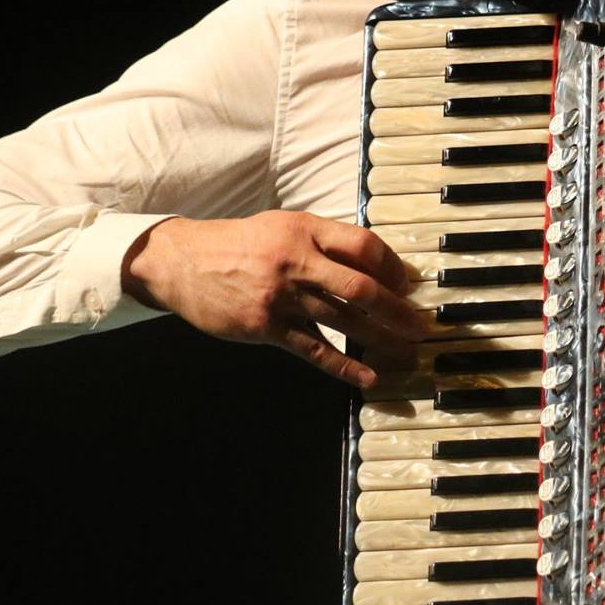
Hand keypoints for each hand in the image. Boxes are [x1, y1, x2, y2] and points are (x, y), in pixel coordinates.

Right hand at [121, 211, 423, 386]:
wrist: (182, 262)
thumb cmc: (240, 245)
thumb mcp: (282, 227)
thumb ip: (324, 241)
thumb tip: (375, 264)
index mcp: (305, 229)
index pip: (364, 246)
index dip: (394, 268)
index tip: (409, 285)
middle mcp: (296, 260)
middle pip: (362, 287)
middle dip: (399, 310)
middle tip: (422, 326)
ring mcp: (281, 296)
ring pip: (344, 321)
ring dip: (381, 340)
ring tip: (408, 353)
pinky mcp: (265, 326)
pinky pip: (314, 349)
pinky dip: (344, 366)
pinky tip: (368, 377)